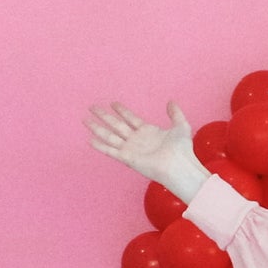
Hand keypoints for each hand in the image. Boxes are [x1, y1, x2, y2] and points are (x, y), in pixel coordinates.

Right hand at [84, 99, 206, 201]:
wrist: (180, 166)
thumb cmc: (182, 150)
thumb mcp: (181, 126)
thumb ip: (175, 114)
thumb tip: (171, 101)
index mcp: (148, 132)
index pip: (131, 118)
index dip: (122, 111)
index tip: (113, 103)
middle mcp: (137, 140)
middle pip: (116, 125)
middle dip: (104, 116)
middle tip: (92, 107)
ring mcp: (131, 149)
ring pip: (110, 136)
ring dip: (97, 128)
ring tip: (85, 119)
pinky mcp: (128, 158)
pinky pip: (111, 151)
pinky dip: (100, 146)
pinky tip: (90, 139)